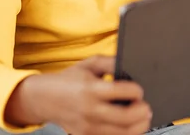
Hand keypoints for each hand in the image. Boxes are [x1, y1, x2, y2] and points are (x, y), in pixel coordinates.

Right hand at [15, 57, 151, 134]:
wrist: (43, 98)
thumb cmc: (66, 81)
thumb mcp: (86, 65)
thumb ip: (109, 62)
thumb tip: (129, 65)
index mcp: (90, 89)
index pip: (122, 92)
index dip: (137, 90)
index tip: (139, 89)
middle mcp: (89, 110)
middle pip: (127, 118)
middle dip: (143, 112)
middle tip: (146, 107)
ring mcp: (88, 126)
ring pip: (124, 133)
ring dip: (139, 126)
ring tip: (141, 117)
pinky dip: (125, 133)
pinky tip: (128, 125)